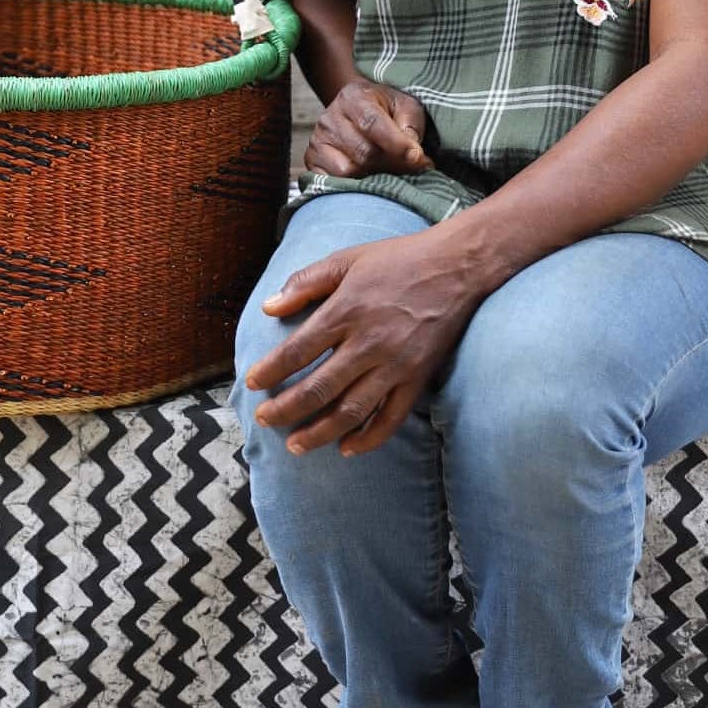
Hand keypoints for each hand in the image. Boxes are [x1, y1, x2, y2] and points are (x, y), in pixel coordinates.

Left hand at [244, 230, 479, 456]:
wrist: (456, 266)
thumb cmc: (398, 259)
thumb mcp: (347, 258)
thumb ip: (305, 282)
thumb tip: (268, 308)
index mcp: (347, 310)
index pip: (298, 351)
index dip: (270, 371)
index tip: (251, 384)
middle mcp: (369, 342)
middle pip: (318, 388)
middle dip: (286, 409)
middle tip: (264, 421)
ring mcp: (396, 364)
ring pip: (351, 410)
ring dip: (319, 432)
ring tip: (294, 445)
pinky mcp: (418, 378)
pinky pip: (391, 418)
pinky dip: (368, 439)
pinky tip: (346, 448)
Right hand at [305, 78, 433, 178]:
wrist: (359, 108)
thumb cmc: (386, 109)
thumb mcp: (405, 105)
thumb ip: (411, 124)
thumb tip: (412, 153)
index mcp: (353, 97)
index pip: (372, 123)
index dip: (397, 144)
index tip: (418, 157)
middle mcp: (330, 117)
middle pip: (363, 152)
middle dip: (393, 164)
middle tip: (413, 169)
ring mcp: (318, 140)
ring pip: (350, 171)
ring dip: (376, 176)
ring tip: (391, 171)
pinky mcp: (313, 160)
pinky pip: (334, 182)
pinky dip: (355, 185)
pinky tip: (370, 177)